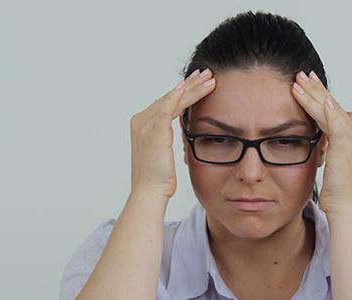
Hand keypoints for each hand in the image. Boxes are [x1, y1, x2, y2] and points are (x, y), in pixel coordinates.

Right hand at [129, 69, 215, 198]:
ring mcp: (146, 125)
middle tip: (206, 73)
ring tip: (209, 78)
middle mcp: (141, 120)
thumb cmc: (158, 177)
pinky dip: (177, 95)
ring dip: (193, 88)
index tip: (198, 81)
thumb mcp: (164, 152)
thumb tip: (182, 125)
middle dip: (190, 84)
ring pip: (173, 99)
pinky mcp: (154, 131)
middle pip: (170, 96)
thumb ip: (168, 135)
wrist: (150, 192)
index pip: (166, 101)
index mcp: (142, 124)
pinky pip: (166, 108)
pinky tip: (186, 85)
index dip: (184, 90)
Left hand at [292, 71, 351, 213]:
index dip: (318, 93)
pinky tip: (323, 102)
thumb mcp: (332, 160)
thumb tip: (329, 129)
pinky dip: (329, 112)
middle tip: (301, 73)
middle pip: (330, 104)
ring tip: (299, 81)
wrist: (346, 206)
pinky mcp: (345, 147)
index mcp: (348, 134)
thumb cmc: (338, 188)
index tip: (305, 81)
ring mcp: (350, 139)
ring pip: (329, 110)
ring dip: (314, 95)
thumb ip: (331, 142)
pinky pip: (336, 125)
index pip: (331, 107)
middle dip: (315, 88)